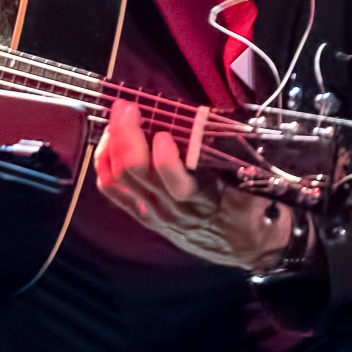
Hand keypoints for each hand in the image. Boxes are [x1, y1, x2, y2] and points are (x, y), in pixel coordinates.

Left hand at [93, 100, 293, 268]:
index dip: (166, 161)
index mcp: (203, 200)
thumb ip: (223, 154)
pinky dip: (104, 161)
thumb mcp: (246, 180)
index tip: (164, 135)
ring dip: (113, 143)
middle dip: (127, 134)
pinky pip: (111, 188)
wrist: (242, 244)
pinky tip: (109, 142)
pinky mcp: (140, 214)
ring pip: (119, 178)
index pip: (178, 185)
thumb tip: (202, 119)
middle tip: (128, 107)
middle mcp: (172, 209)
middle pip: (136, 173)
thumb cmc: (247, 206)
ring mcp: (152, 213)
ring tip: (118, 118)